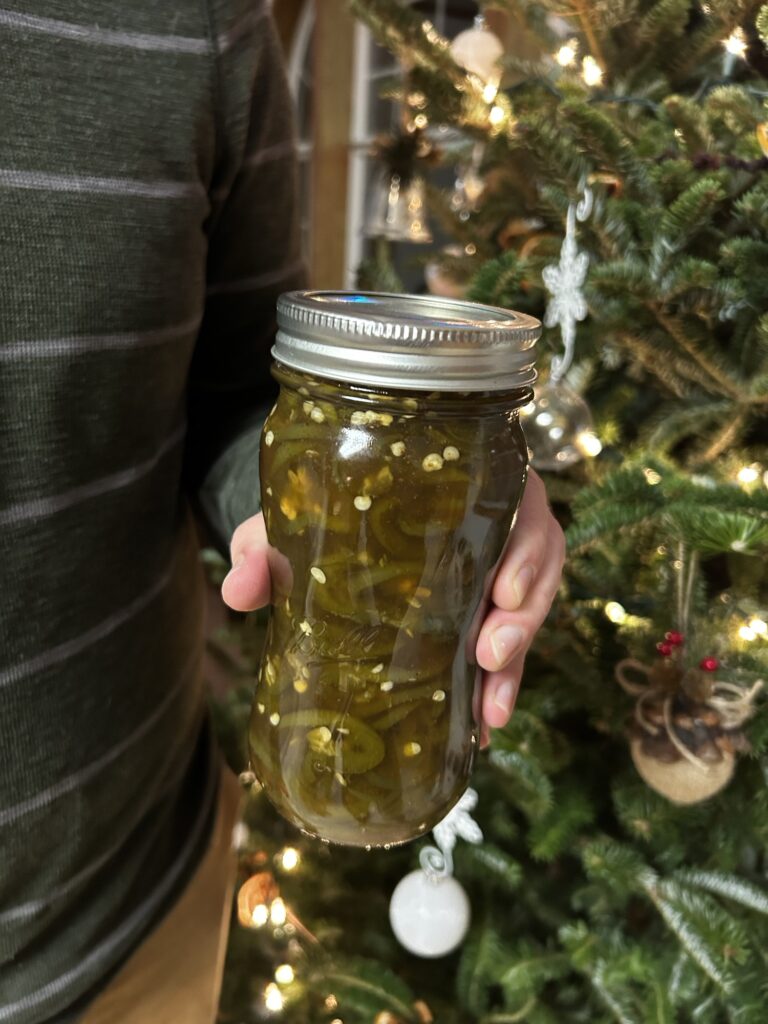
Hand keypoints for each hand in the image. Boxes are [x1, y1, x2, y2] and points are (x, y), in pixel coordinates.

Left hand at [221, 470, 564, 738]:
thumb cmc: (316, 518)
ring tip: (491, 709)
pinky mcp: (484, 609)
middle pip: (537, 557)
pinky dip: (501, 684)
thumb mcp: (289, 526)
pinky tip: (483, 726)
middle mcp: (485, 519)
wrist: (317, 532)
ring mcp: (489, 566)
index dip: (525, 546)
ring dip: (518, 658)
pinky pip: (511, 641)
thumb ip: (264, 550)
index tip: (503, 592)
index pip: (516, 499)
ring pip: (531, 605)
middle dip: (525, 615)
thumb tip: (239, 590)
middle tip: (489, 656)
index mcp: (456, 482)